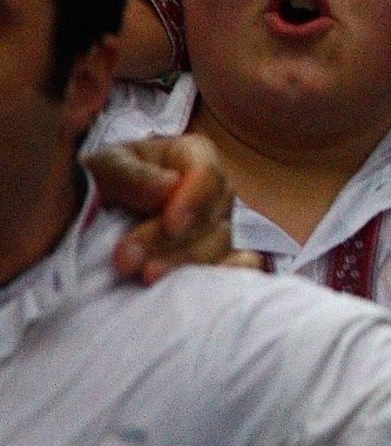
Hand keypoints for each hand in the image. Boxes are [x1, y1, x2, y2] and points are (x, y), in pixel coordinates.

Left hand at [89, 133, 234, 282]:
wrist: (93, 216)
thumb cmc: (103, 182)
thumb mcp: (105, 167)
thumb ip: (130, 174)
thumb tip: (169, 186)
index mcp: (192, 157)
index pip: (208, 174)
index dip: (194, 200)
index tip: (171, 224)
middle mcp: (215, 192)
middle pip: (214, 216)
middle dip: (172, 242)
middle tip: (128, 259)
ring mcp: (220, 228)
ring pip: (223, 247)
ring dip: (185, 264)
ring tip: (145, 277)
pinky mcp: (220, 259)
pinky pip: (241, 268)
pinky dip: (226, 276)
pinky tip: (195, 288)